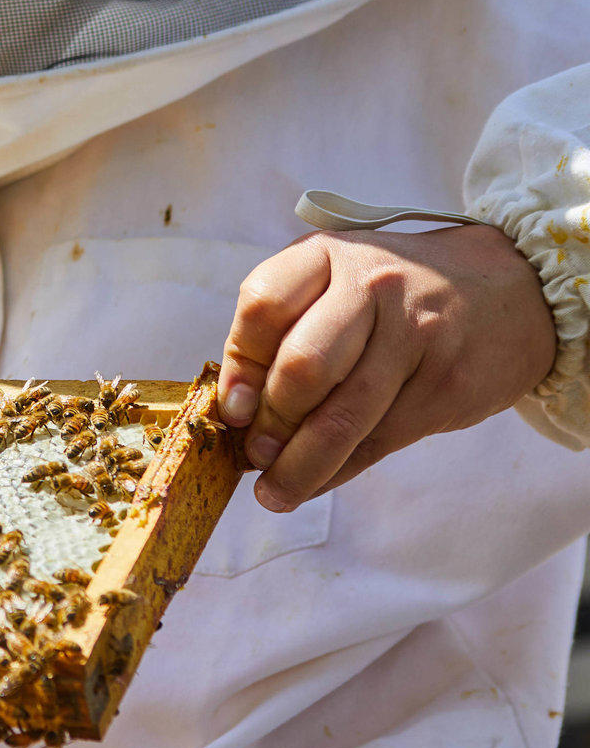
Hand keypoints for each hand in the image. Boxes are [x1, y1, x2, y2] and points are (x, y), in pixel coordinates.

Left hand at [217, 224, 554, 512]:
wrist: (516, 288)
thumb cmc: (398, 293)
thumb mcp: (338, 280)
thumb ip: (284, 329)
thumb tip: (238, 414)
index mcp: (330, 255)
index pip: (264, 307)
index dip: (239, 368)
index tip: (232, 410)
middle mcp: (374, 287)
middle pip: (303, 367)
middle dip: (271, 423)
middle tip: (255, 453)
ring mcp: (417, 336)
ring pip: (342, 418)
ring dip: (298, 467)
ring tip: (274, 492)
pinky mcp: (448, 384)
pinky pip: (379, 441)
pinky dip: (338, 472)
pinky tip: (317, 482)